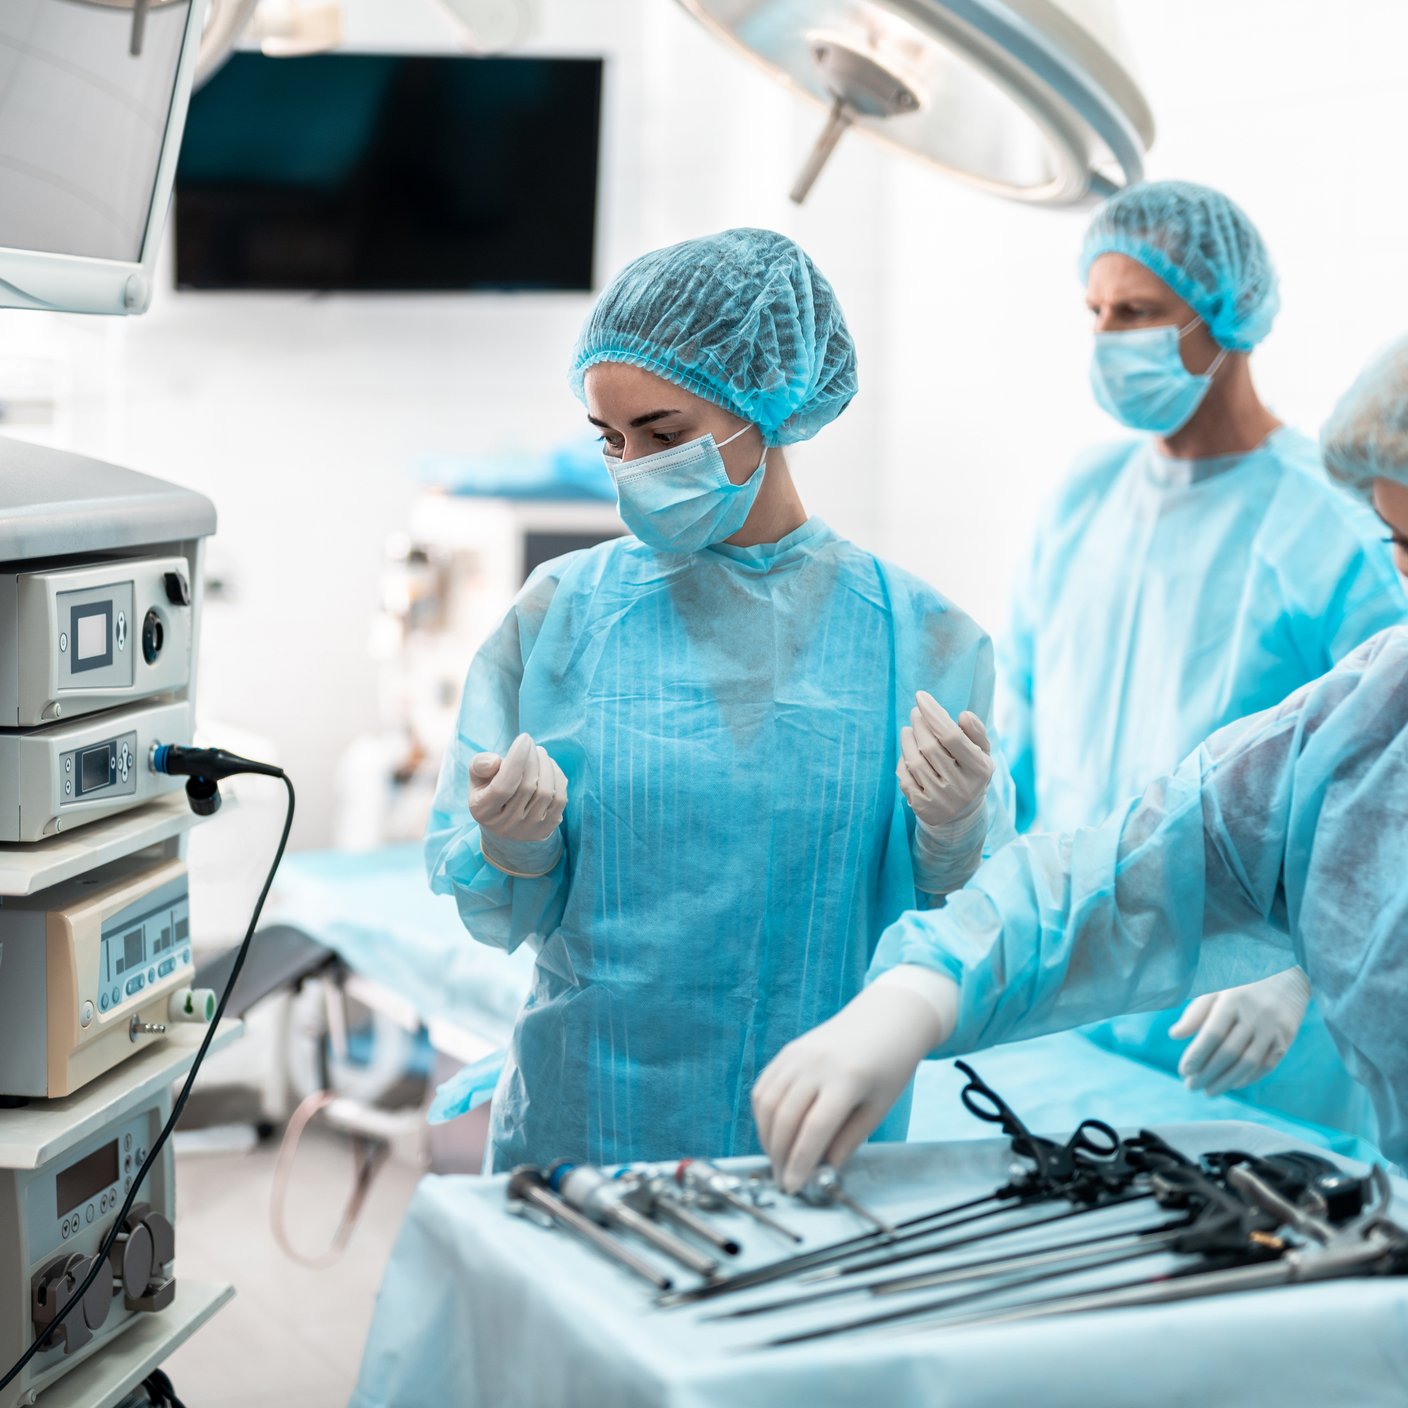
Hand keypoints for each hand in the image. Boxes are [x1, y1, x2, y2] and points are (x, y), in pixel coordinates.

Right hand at [469, 732, 566, 842]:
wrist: (505, 824)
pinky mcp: (547, 828)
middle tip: (531, 744)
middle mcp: (506, 825)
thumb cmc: (490, 792)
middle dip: (533, 759)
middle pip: (527, 787)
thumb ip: (479, 766)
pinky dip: (557, 777)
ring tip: (540, 752)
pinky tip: (549, 767)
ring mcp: (528, 830)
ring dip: (546, 765)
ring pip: (546, 792)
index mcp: (484, 811)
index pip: (503, 786)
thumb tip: (494, 761)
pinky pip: (559, 799)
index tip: (524, 738)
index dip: (516, 760)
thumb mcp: (477, 778)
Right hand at [753, 978, 954, 1193]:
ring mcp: (798, 1054)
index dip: (800, 1162)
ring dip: (767, 1138)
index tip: (794, 1187)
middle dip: (780, 1156)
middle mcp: (817, 1063)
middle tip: (783, 1180)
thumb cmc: (889, 1066)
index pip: (815, 1128)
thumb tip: (823, 1169)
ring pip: (768, 1104)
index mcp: (847, 1079)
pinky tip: (773, 1133)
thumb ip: (849, 1139)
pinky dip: (763, 1115)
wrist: (885, 1019)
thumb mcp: (879, 1108)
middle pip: (786, 1118)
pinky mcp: (788, 1051)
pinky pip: (764, 1087)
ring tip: (778, 1160)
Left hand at [898, 692, 994, 828]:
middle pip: (930, 747)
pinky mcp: (923, 809)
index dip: (934, 714)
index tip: (921, 696)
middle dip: (919, 724)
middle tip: (915, 713)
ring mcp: (941, 800)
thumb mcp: (981, 752)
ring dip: (907, 739)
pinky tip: (908, 754)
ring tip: (909, 729)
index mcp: (979, 770)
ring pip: (914, 761)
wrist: (961, 815)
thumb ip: (976, 732)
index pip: (952, 736)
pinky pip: (904, 777)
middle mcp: (961, 788)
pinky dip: (903, 761)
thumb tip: (963, 715)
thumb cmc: (970, 772)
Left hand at [1169, 969, 1311, 1096]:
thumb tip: (1175, 1035)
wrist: (1287, 971)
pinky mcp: (1287, 1038)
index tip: (1183, 1071)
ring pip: (1248, 1063)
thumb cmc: (1241, 979)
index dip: (1197, 1055)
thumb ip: (1196, 1011)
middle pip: (1229, 1053)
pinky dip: (1249, 1077)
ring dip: (1226, 1081)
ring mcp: (1273, 1028)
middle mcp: (1255, 1014)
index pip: (1212, 1034)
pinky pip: (1268, 1064)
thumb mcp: (1216, 986)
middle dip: (1207, 1073)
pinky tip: (1232, 1084)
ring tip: (1208, 1091)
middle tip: (1191, 1086)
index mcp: (1233, 999)